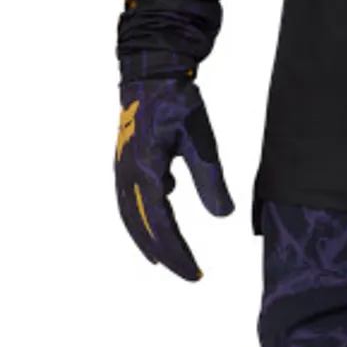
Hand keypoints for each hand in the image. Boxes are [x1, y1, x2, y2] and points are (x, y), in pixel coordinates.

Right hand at [114, 76, 234, 279]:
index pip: (161, 226)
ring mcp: (122, 169)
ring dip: (148, 240)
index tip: (195, 273)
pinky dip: (143, 218)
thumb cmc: (177, 102)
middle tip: (188, 274)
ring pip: (131, 217)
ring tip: (166, 259)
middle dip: (164, 254)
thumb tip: (223, 217)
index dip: (178, 253)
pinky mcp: (125, 163)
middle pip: (142, 228)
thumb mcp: (201, 141)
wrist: (150, 73)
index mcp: (145, 172)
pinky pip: (129, 201)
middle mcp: (127, 175)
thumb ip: (210, 180)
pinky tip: (162, 217)